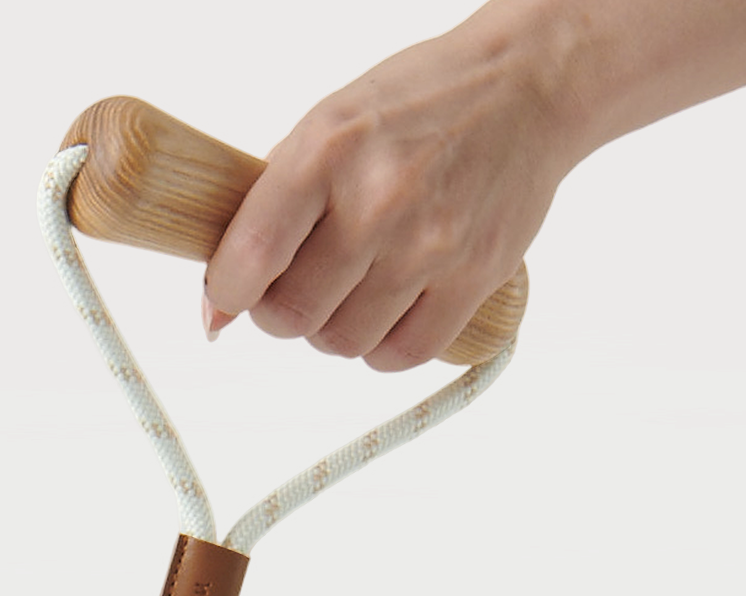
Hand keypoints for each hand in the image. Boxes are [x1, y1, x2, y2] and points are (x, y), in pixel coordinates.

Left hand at [204, 22, 571, 371]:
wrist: (525, 89)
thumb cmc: (417, 107)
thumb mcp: (329, 124)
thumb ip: (271, 201)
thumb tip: (220, 298)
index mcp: (327, 152)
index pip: (252, 257)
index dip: (228, 293)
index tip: (228, 297)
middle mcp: (377, 201)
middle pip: (293, 316)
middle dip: (283, 312)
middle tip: (301, 285)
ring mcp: (428, 246)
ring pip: (343, 343)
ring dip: (335, 329)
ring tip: (353, 289)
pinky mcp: (473, 279)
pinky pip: (401, 357)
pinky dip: (383, 346)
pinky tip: (389, 311)